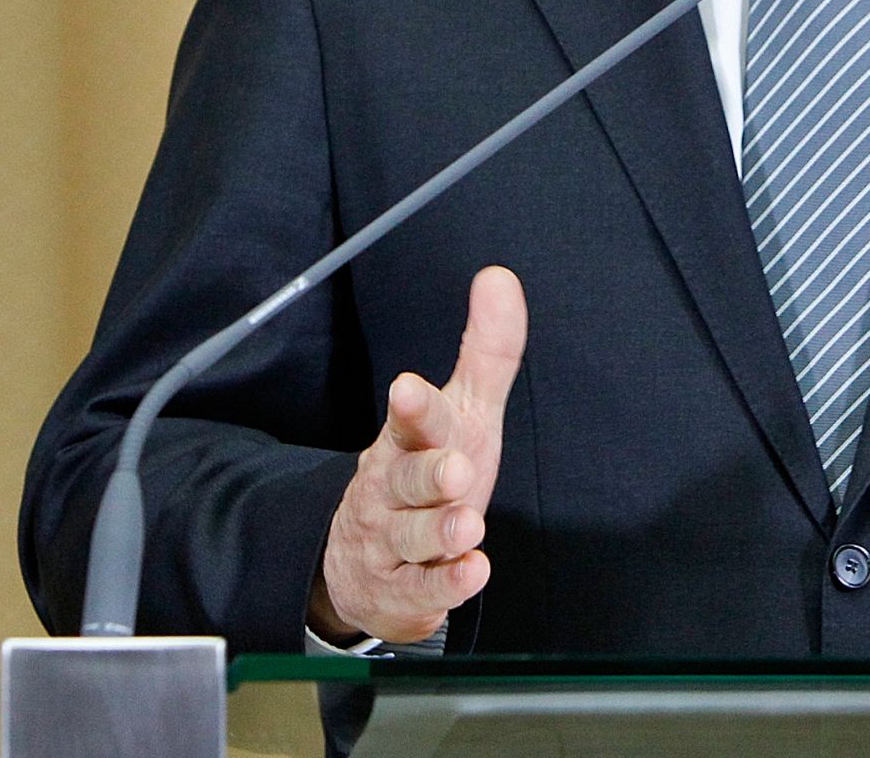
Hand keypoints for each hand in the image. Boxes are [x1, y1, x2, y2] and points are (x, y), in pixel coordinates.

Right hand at [310, 265, 526, 644]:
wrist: (369, 559)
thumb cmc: (429, 468)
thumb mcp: (463, 409)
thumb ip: (486, 349)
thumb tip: (500, 277)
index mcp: (408, 439)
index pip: (409, 419)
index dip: (412, 405)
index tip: (408, 386)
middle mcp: (393, 488)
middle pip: (406, 478)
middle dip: (429, 473)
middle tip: (456, 470)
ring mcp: (392, 541)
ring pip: (410, 536)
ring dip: (439, 533)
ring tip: (469, 528)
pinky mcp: (402, 591)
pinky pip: (422, 590)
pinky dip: (446, 585)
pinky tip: (472, 573)